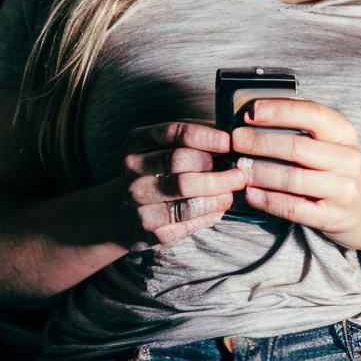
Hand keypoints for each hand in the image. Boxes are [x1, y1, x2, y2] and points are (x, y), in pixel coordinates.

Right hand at [111, 121, 244, 249]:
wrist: (120, 214)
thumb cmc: (153, 174)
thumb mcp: (161, 149)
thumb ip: (191, 140)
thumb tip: (231, 136)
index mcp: (137, 143)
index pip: (173, 133)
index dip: (205, 137)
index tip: (229, 142)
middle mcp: (132, 169)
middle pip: (179, 163)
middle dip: (216, 169)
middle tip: (239, 173)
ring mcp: (137, 200)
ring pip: (185, 195)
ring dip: (217, 193)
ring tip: (234, 191)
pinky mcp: (147, 227)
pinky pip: (185, 220)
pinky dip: (209, 213)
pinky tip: (220, 207)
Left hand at [232, 98, 360, 251]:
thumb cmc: (344, 173)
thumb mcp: (335, 145)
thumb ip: (305, 132)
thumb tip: (257, 117)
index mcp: (345, 134)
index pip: (312, 114)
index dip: (279, 110)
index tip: (251, 111)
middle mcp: (348, 159)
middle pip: (296, 147)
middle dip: (260, 142)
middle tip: (236, 140)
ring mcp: (344, 190)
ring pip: (292, 178)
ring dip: (260, 172)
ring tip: (239, 168)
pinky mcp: (334, 217)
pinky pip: (294, 207)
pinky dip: (268, 200)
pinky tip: (251, 194)